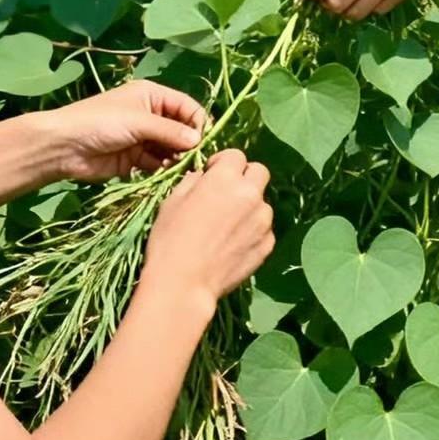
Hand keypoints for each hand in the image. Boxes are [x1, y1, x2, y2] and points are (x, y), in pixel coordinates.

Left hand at [34, 81, 206, 183]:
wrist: (63, 147)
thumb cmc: (101, 122)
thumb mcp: (138, 121)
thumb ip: (170, 131)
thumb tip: (199, 140)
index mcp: (152, 96)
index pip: (186, 107)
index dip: (198, 122)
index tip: (206, 142)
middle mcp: (151, 115)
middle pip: (180, 129)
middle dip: (188, 144)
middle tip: (194, 160)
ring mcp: (143, 138)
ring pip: (170, 149)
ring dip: (176, 159)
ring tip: (179, 170)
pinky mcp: (135, 160)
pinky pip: (157, 165)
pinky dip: (163, 170)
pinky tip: (166, 176)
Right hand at [141, 150, 274, 304]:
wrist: (183, 284)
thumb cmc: (170, 239)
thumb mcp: (172, 201)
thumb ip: (193, 181)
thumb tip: (204, 176)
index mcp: (226, 178)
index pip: (236, 155)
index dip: (223, 163)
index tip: (212, 175)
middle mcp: (250, 194)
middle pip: (259, 172)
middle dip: (245, 178)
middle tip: (227, 194)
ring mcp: (263, 220)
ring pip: (263, 202)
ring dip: (249, 206)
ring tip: (229, 226)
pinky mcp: (268, 244)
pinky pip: (264, 229)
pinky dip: (253, 231)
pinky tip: (235, 245)